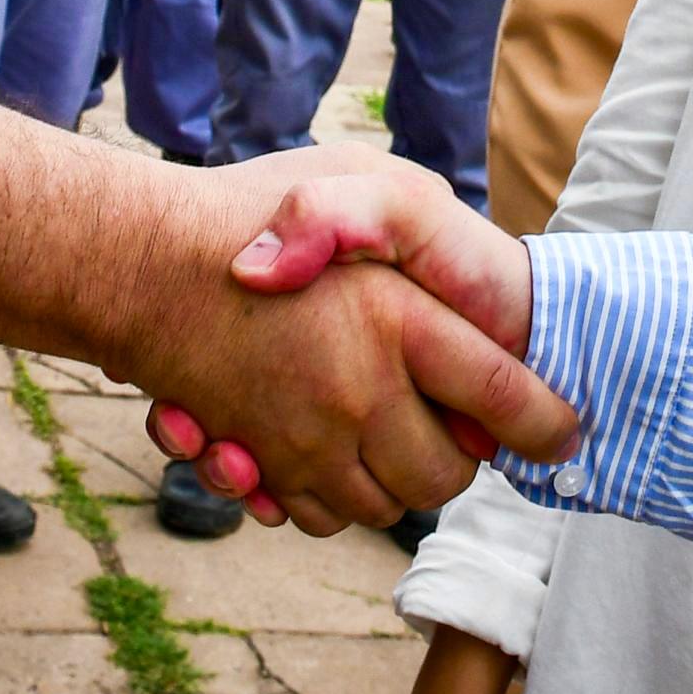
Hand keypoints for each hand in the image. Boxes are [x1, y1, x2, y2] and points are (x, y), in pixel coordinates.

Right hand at [119, 155, 567, 532]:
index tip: (565, 434)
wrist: (127, 258)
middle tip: (460, 427)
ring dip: (396, 481)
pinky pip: (315, 514)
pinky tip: (322, 444)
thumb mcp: (355, 179)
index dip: (546, 424)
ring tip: (387, 430)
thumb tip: (460, 312)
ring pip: (383, 505)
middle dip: (462, 460)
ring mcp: (303, 441)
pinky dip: (328, 495)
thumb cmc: (245, 206)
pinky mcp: (256, 467)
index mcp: (398, 321)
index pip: (506, 397)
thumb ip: (410, 224)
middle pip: (447, 475)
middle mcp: (357, 395)